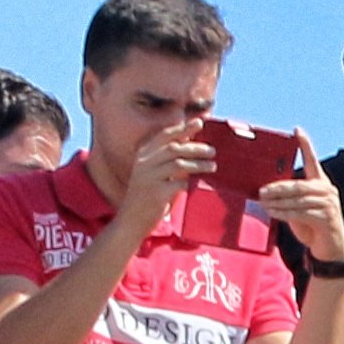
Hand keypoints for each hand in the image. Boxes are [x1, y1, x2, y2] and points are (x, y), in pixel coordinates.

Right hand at [110, 119, 213, 242]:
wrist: (131, 221)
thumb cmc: (147, 197)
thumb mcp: (153, 174)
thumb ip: (168, 162)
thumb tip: (192, 148)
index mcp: (143, 155)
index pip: (164, 136)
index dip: (182, 128)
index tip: (199, 122)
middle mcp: (144, 163)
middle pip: (174, 148)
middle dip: (196, 147)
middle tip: (212, 151)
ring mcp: (149, 178)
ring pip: (179, 164)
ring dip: (199, 164)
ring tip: (213, 166)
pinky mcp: (155, 194)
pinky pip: (179, 184)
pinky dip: (191, 183)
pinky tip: (199, 184)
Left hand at [256, 137, 343, 266]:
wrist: (331, 248)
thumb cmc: (312, 226)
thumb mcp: (301, 208)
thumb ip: (291, 198)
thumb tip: (266, 193)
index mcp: (321, 183)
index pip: (312, 160)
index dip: (305, 145)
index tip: (297, 130)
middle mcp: (326, 191)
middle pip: (298, 185)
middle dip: (278, 187)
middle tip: (261, 190)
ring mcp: (328, 205)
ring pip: (297, 200)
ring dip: (277, 202)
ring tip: (262, 202)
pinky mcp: (326, 218)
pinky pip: (300, 213)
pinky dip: (284, 213)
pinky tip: (272, 212)